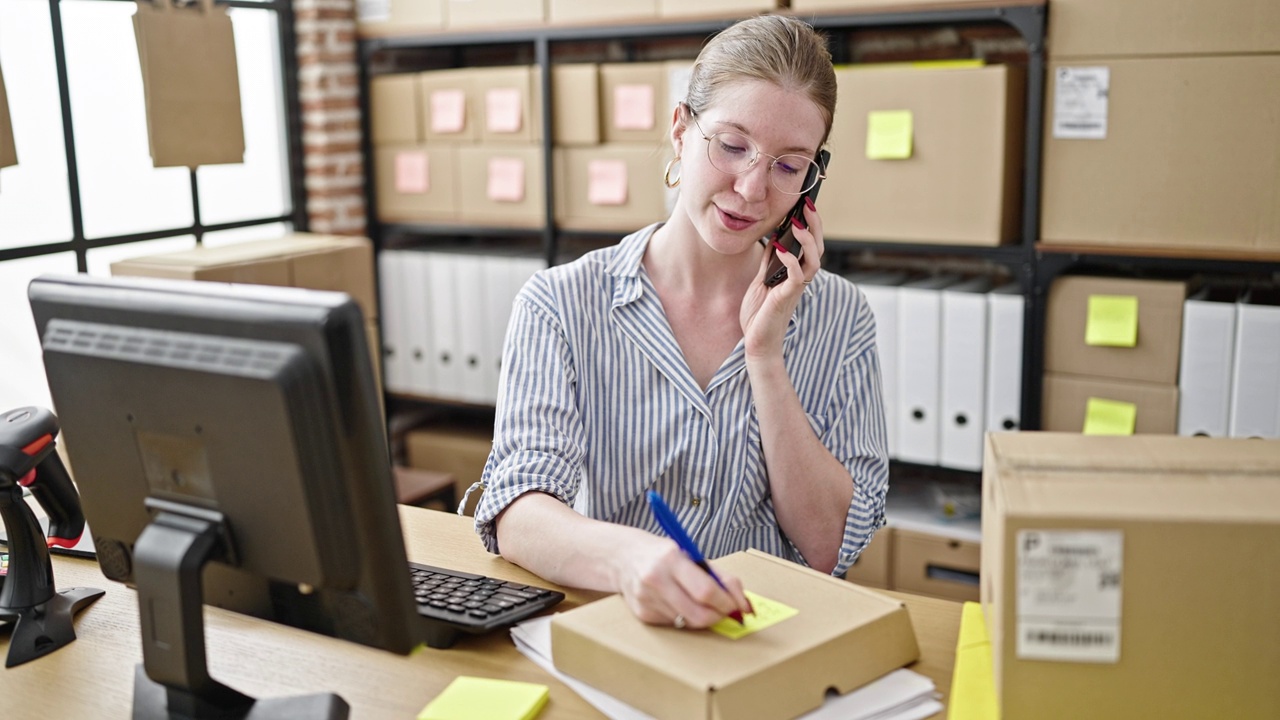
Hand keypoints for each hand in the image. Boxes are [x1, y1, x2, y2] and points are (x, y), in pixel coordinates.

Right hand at [614, 535, 750, 628]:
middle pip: (698, 614)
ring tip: (696, 601)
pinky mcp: (642, 614)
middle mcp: (656, 579)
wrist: (624, 558)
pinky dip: (683, 617)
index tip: (736, 606)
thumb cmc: (665, 556)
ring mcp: (646, 599)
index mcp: (671, 559)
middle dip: (718, 616)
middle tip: (724, 611)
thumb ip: (721, 578)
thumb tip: (745, 606)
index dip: (727, 603)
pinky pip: (674, 624)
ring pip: (688, 622)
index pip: (706, 591)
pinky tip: (676, 602)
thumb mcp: (692, 556)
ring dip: (700, 616)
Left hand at [739, 199, 824, 358]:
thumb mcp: (762, 279)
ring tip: (798, 223)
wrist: (756, 342)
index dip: (810, 225)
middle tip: (808, 204)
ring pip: (814, 260)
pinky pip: (796, 275)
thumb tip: (774, 238)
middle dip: (814, 225)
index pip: (810, 245)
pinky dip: (790, 260)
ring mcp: (796, 288)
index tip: (805, 204)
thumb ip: (770, 261)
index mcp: (796, 273)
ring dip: (807, 240)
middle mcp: (801, 279)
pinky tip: (781, 248)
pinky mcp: (787, 297)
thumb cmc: (760, 314)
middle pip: (817, 248)